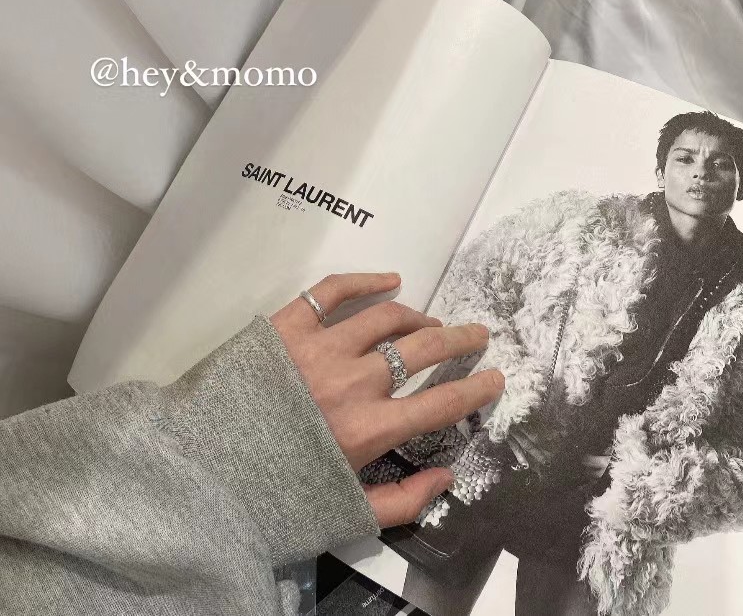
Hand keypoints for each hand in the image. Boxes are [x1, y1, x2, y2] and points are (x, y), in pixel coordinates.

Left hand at [271, 272, 503, 528]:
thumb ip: (402, 501)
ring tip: (430, 322)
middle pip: (423, 350)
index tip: (496, 376)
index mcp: (369, 430)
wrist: (196, 471)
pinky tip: (389, 278)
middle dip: (460, 340)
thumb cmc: (270, 494)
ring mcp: (320, 348)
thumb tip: (447, 477)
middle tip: (477, 333)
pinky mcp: (287, 324)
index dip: (477, 389)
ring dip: (418, 317)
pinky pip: (333, 290)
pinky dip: (366, 280)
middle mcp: (353, 383)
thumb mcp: (342, 514)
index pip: (441, 403)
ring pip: (387, 318)